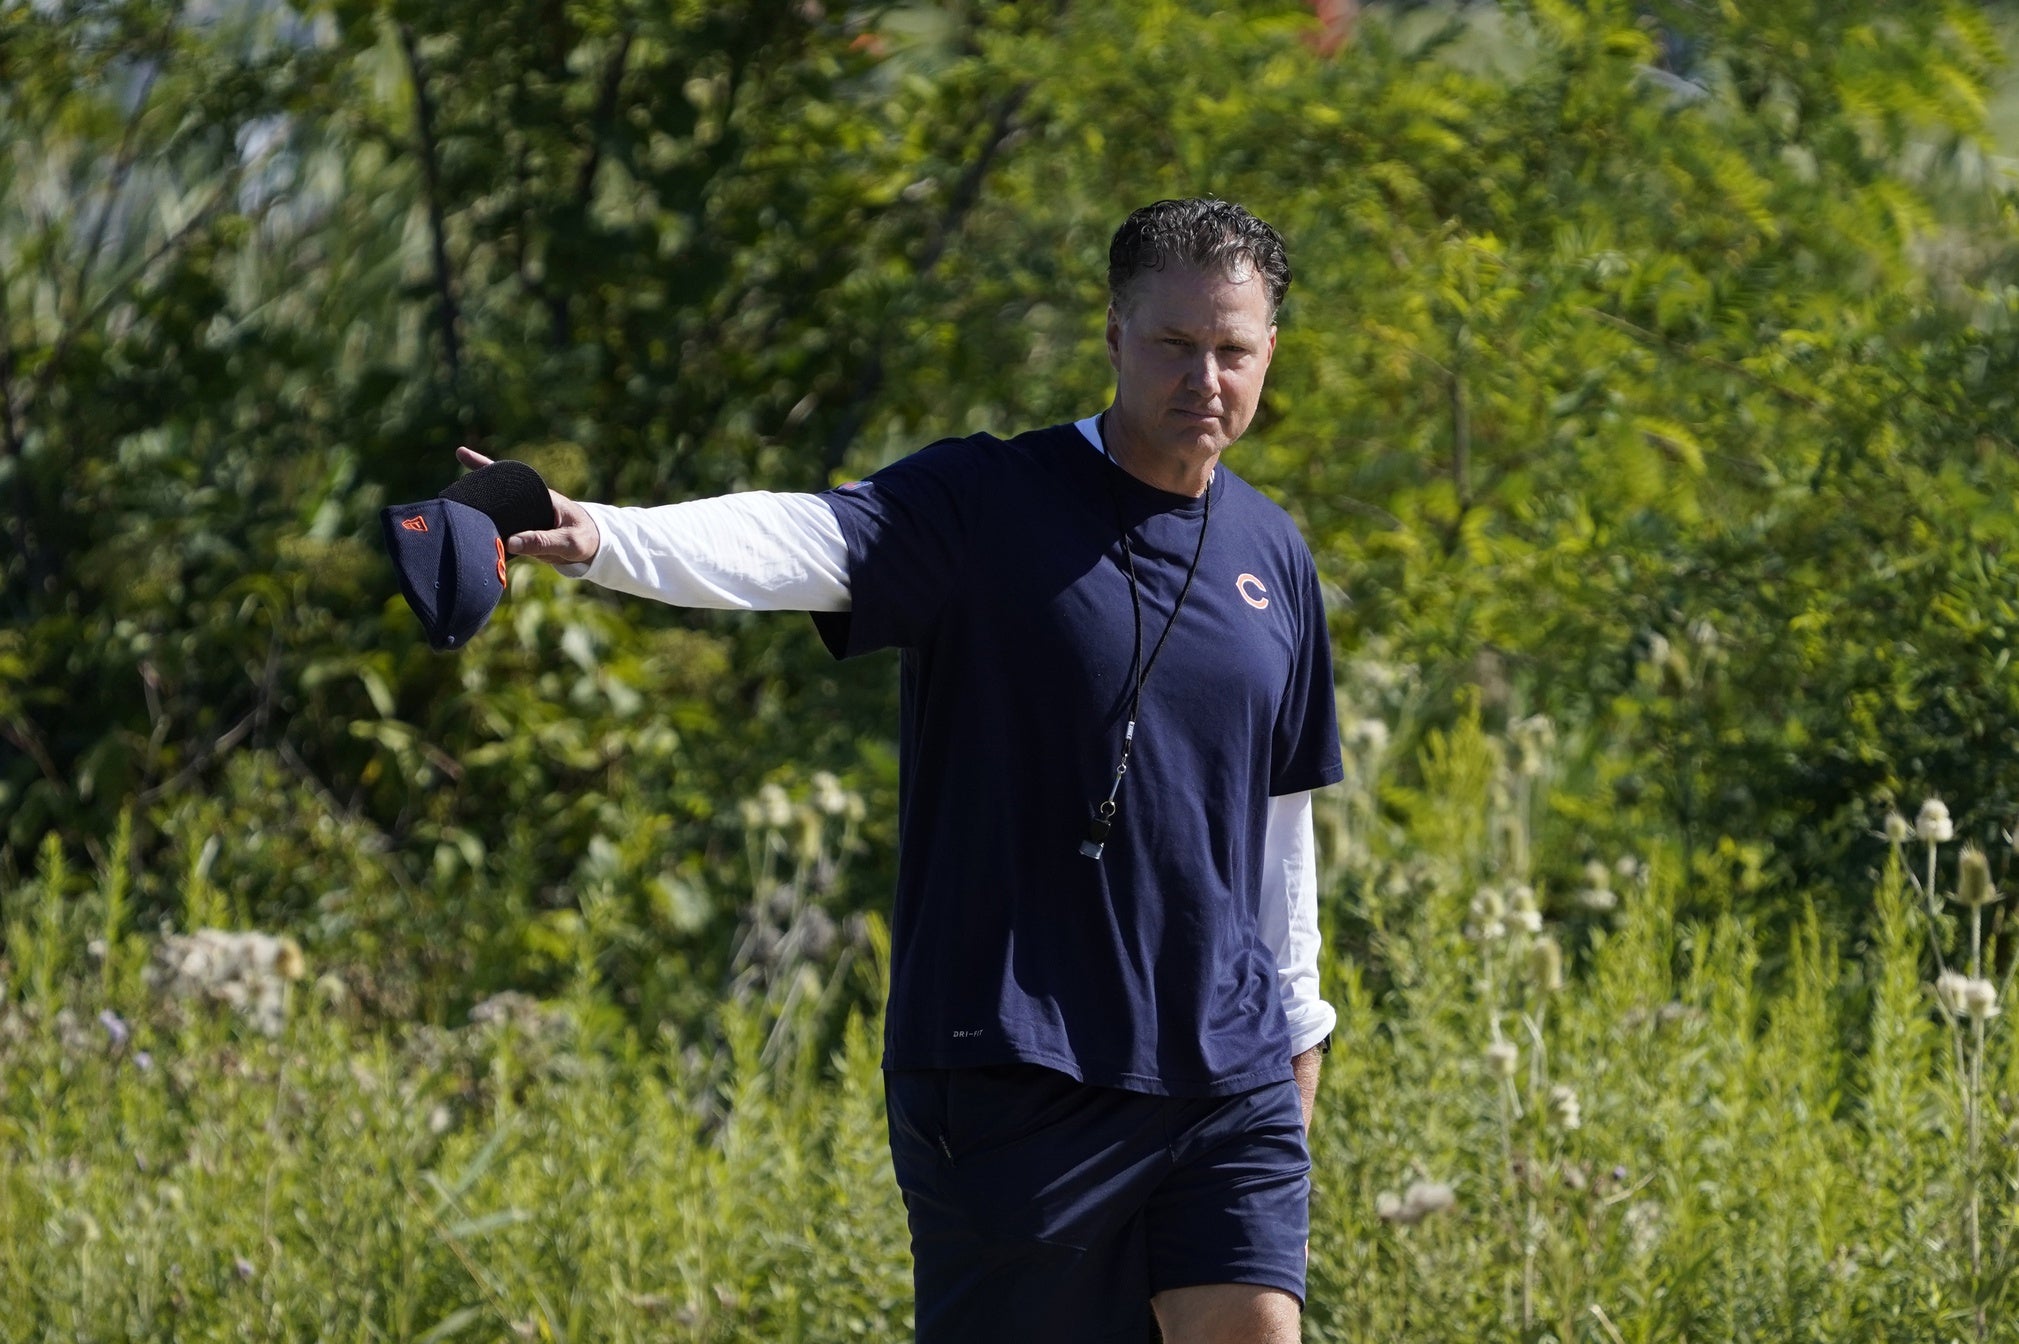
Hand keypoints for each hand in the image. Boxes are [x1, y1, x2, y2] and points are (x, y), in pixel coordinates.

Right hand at [453, 446, 600, 565]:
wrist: (593, 548)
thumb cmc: (585, 539)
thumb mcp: (568, 542)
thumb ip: (543, 542)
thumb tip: (509, 542)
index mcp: (539, 495)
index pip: (509, 477)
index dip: (486, 468)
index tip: (462, 454)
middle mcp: (528, 502)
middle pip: (496, 491)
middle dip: (473, 486)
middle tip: (447, 484)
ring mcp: (522, 517)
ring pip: (494, 511)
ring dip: (475, 511)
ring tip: (447, 511)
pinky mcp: (520, 533)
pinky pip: (498, 530)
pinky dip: (484, 532)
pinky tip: (465, 537)